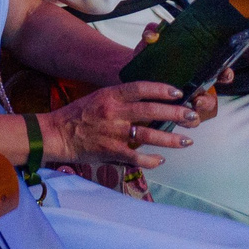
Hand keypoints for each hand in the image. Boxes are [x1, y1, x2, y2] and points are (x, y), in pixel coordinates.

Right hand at [44, 80, 195, 166]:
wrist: (56, 134)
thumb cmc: (77, 115)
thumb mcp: (97, 98)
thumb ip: (120, 100)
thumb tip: (148, 101)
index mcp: (109, 96)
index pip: (140, 88)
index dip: (161, 89)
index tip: (178, 92)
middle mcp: (113, 112)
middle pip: (151, 110)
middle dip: (176, 113)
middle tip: (193, 116)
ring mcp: (113, 132)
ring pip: (150, 135)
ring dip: (172, 139)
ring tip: (187, 140)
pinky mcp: (111, 151)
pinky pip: (138, 156)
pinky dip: (152, 160)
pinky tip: (160, 160)